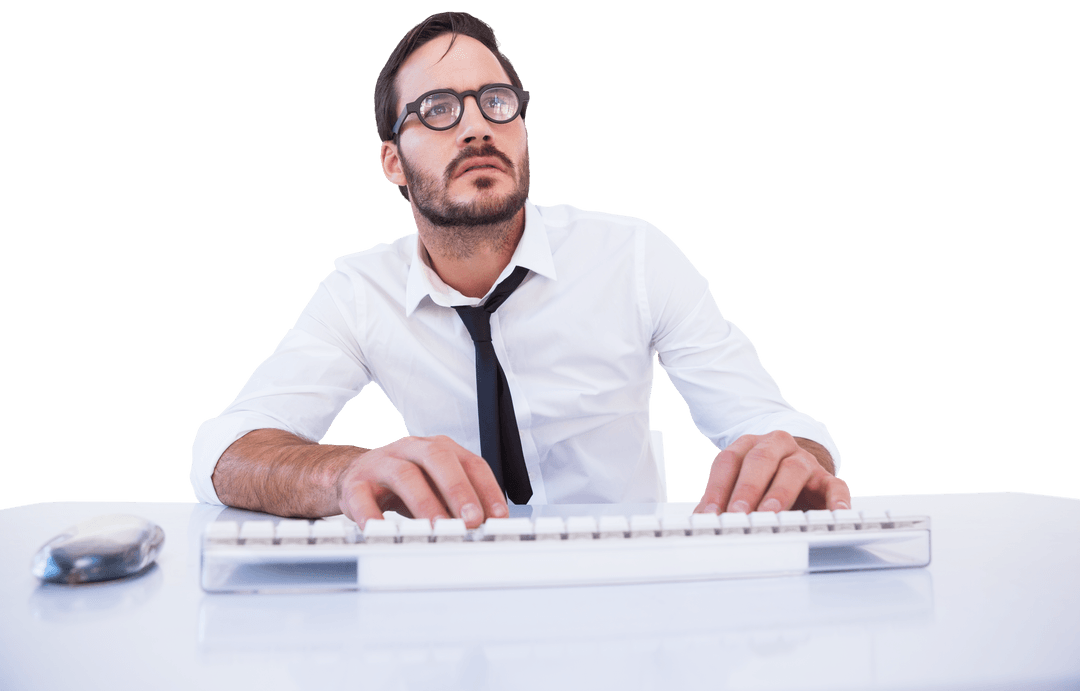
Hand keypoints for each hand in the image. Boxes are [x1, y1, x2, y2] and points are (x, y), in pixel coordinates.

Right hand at [336, 435, 507, 528]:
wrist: (354, 474)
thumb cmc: (404, 482)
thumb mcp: (436, 486)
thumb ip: (461, 502)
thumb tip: (487, 527)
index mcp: (438, 448)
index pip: (470, 462)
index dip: (487, 488)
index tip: (498, 516)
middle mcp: (412, 449)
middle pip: (438, 459)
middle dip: (458, 490)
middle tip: (471, 520)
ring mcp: (382, 463)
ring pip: (404, 476)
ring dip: (424, 504)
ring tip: (436, 529)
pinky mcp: (356, 482)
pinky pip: (362, 497)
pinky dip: (373, 516)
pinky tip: (384, 532)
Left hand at [693, 431, 850, 514]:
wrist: (800, 467)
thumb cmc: (763, 478)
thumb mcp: (739, 485)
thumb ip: (722, 500)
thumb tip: (700, 523)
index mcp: (749, 445)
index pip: (729, 461)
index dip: (717, 488)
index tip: (708, 514)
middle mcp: (776, 446)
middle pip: (760, 461)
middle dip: (747, 489)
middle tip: (738, 514)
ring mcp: (804, 460)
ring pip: (794, 470)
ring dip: (780, 493)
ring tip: (770, 515)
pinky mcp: (827, 478)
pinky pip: (835, 486)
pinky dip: (835, 500)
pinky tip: (833, 514)